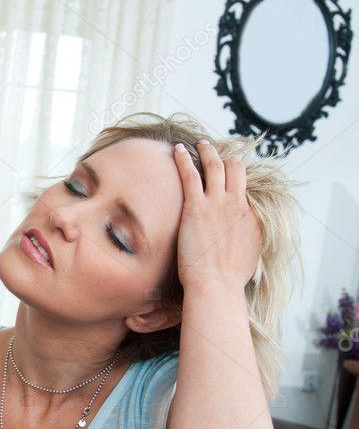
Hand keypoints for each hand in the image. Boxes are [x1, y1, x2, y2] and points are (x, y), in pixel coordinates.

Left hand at [172, 139, 260, 290]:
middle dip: (226, 158)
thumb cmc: (227, 280)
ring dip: (207, 151)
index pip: (244, 190)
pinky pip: (190, 175)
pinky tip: (177, 150)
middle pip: (236, 170)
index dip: (235, 181)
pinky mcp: (196, 207)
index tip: (227, 176)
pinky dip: (184, 159)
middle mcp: (237, 205)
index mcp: (251, 217)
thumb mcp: (248, 257)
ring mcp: (217, 204)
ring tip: (200, 143)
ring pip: (215, 166)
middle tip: (215, 152)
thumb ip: (245, 241)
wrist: (216, 285)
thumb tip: (242, 242)